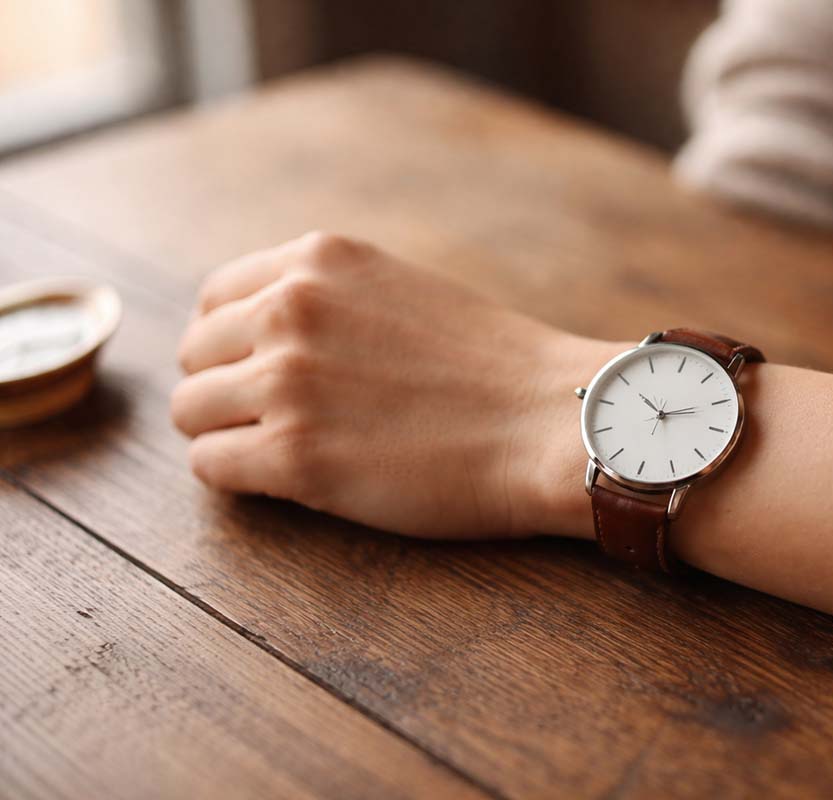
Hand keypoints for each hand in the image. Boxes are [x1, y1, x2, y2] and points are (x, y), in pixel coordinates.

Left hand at [171, 231, 611, 538]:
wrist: (552, 420)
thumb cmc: (497, 367)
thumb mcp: (401, 292)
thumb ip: (329, 300)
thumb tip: (264, 336)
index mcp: (317, 260)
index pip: (215, 298)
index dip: (232, 344)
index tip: (258, 374)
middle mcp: (289, 309)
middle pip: (196, 357)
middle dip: (225, 391)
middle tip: (274, 423)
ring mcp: (287, 382)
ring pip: (192, 413)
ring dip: (227, 436)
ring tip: (282, 454)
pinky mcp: (294, 455)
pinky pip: (212, 467)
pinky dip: (238, 480)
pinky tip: (286, 483)